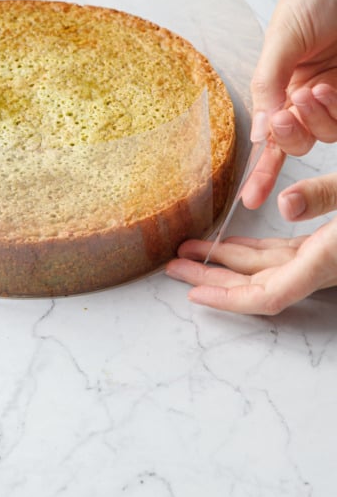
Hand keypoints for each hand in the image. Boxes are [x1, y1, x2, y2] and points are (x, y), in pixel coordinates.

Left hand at [165, 217, 336, 314]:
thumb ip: (324, 196)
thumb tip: (284, 204)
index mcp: (326, 261)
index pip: (270, 295)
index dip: (228, 299)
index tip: (194, 294)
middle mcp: (321, 267)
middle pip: (256, 283)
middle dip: (212, 277)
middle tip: (174, 266)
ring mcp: (323, 259)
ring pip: (266, 267)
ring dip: (226, 260)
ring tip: (190, 251)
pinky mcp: (325, 247)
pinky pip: (282, 254)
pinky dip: (253, 250)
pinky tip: (230, 245)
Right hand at [243, 0, 336, 211]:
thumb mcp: (282, 37)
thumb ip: (268, 83)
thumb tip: (260, 132)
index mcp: (281, 79)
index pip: (269, 131)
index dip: (262, 168)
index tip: (251, 199)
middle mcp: (307, 90)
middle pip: (297, 138)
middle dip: (291, 135)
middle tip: (291, 114)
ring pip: (326, 133)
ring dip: (317, 120)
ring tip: (318, 89)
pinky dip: (335, 113)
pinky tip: (330, 89)